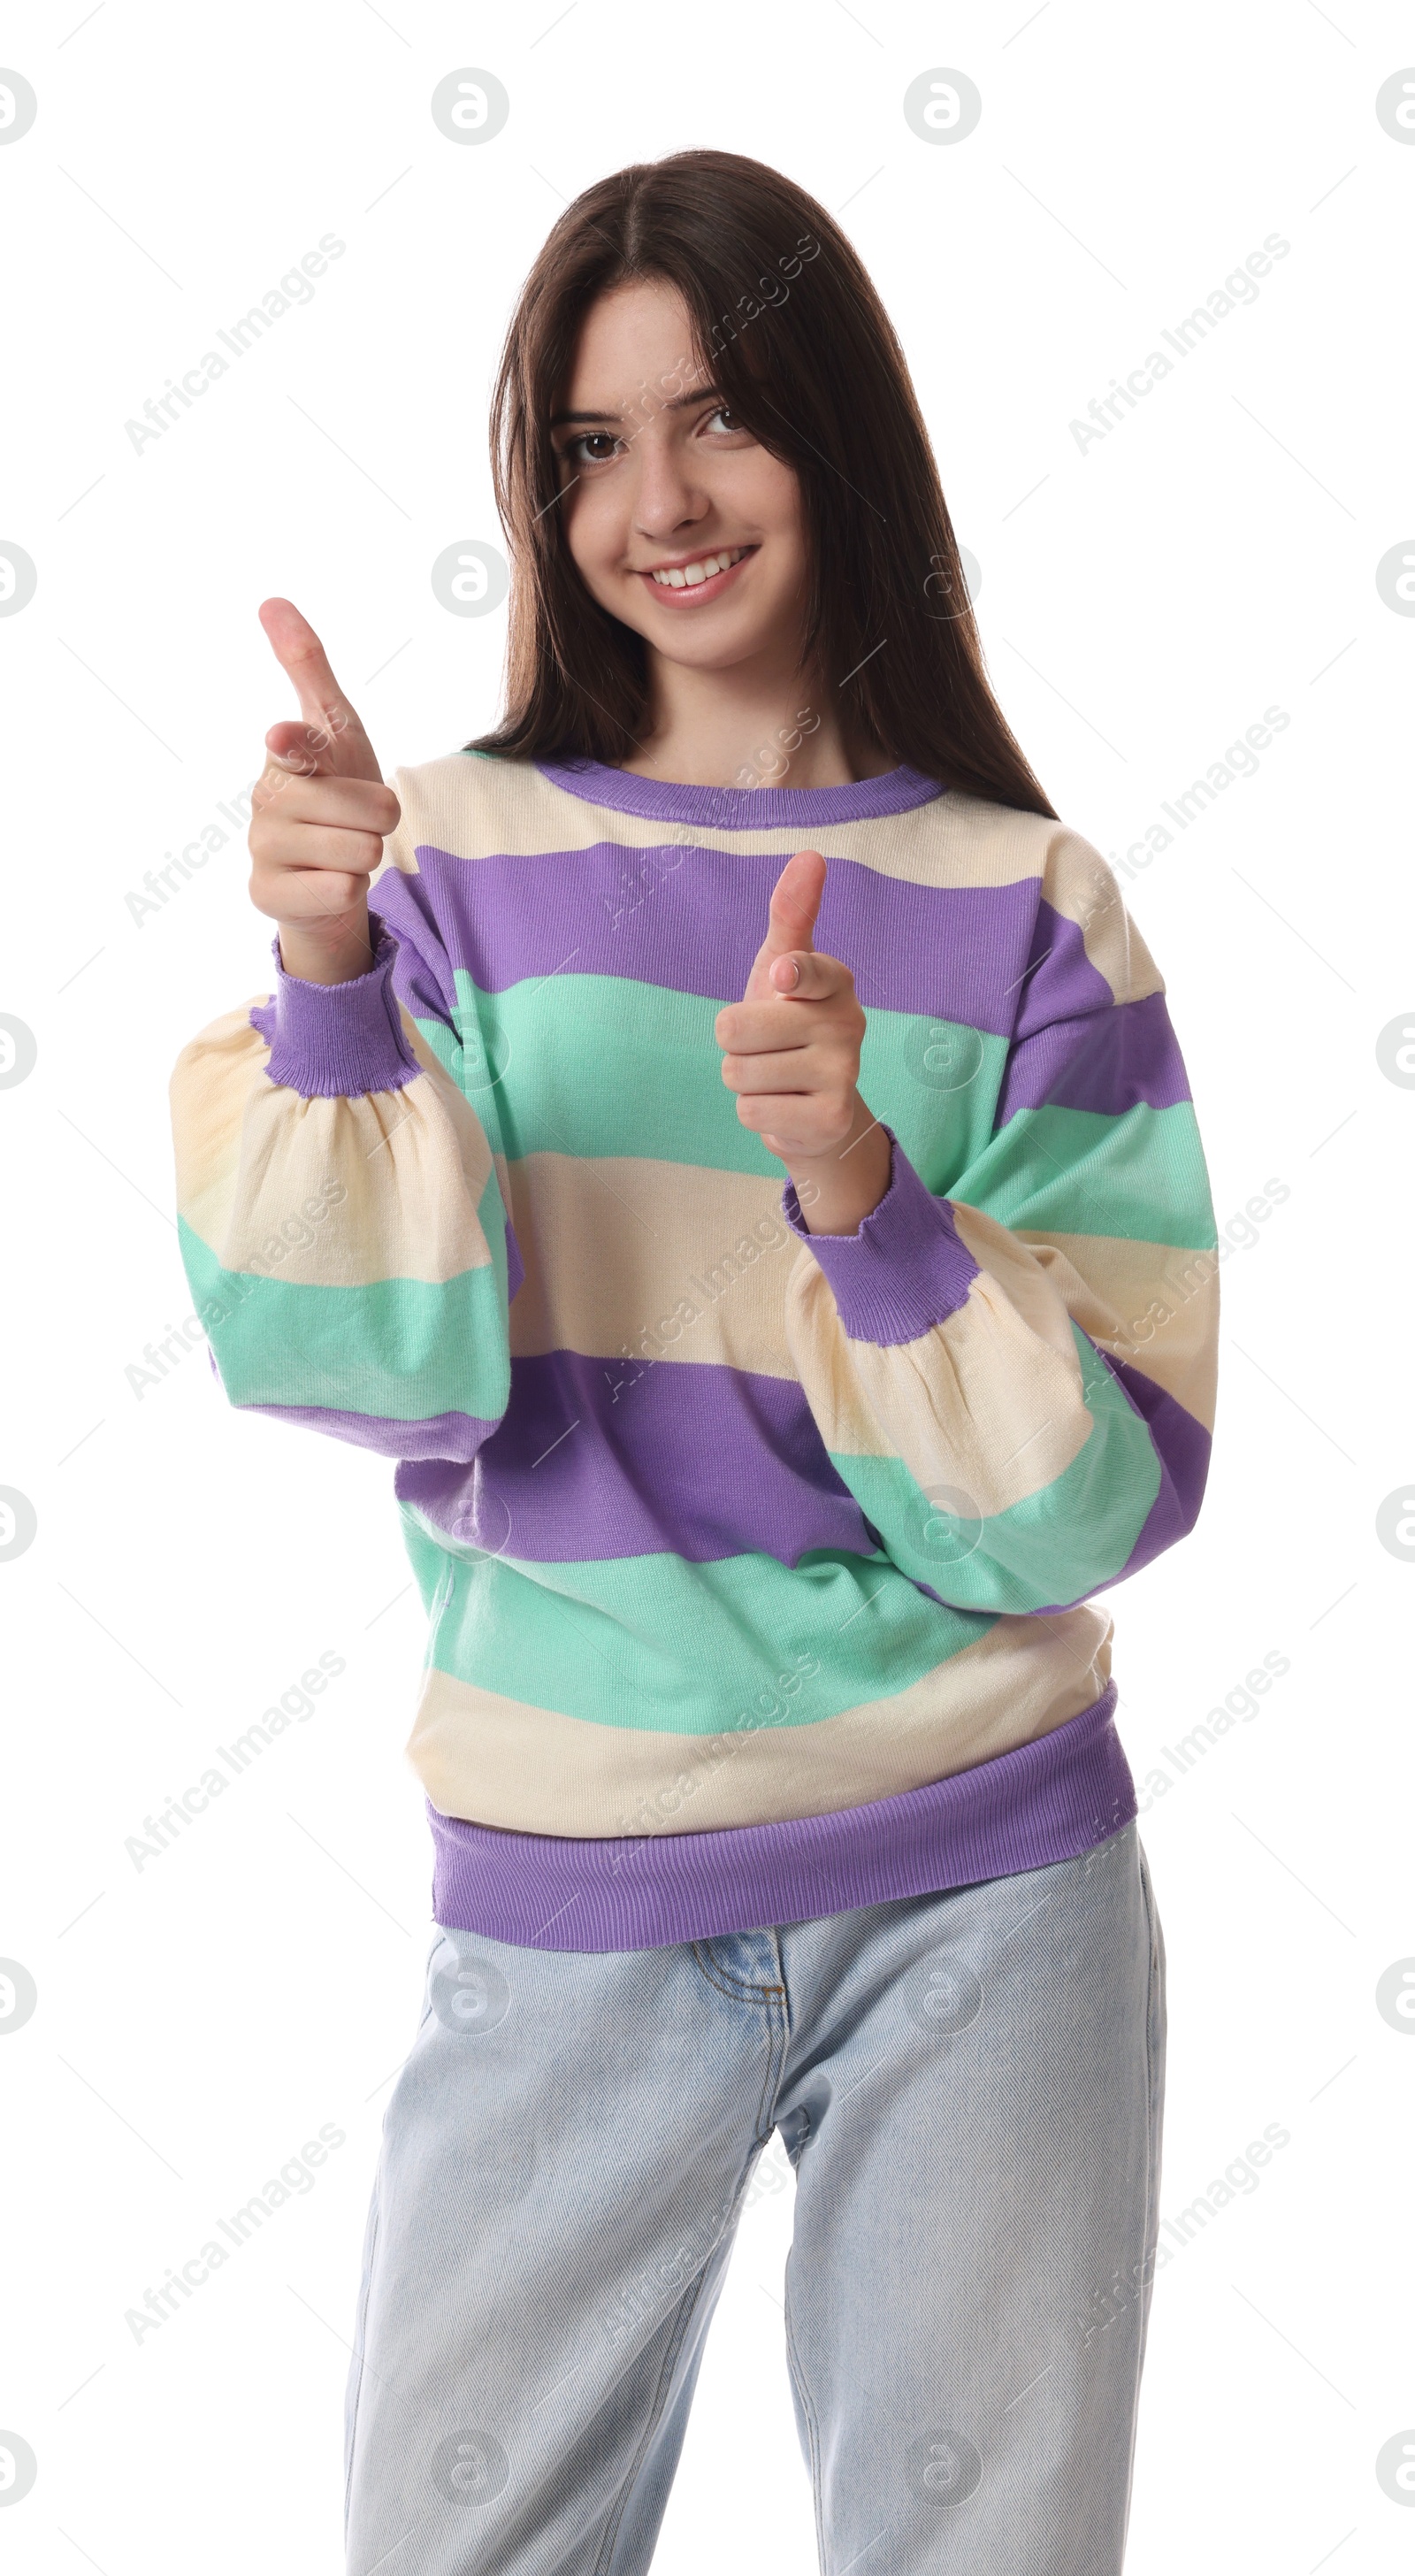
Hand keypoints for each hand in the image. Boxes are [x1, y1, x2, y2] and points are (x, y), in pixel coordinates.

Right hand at [248, 598, 399, 984]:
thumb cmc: (334, 789)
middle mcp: (265, 800)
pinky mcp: (266, 895)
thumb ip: (308, 667)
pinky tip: (325, 882)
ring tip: (341, 851)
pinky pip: (340, 892)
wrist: (321, 870)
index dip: (297, 743)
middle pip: (371, 809)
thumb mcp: (334, 728)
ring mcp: (261, 850)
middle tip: (357, 821)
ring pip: (362, 852)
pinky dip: (348, 890)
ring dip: (366, 855)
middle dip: (381, 819)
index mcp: (284, 756)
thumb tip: (271, 600)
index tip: (283, 736)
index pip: (298, 744)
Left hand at [714, 849, 891, 1234]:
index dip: (790, 974)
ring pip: (738, 1072)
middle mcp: (849, 1024)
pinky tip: (784, 1106)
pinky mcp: (830, 1119)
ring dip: (743, 1079)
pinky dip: (755, 1111)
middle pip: (736, 1027)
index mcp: (837, 982)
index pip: (805, 970)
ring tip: (774, 1076)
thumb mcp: (784, 967)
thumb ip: (792, 915)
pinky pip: (750, 1110)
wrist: (819, 1108)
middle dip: (735, 1042)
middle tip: (765, 1045)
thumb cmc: (790, 1024)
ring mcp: (844, 1073)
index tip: (782, 976)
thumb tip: (810, 856)